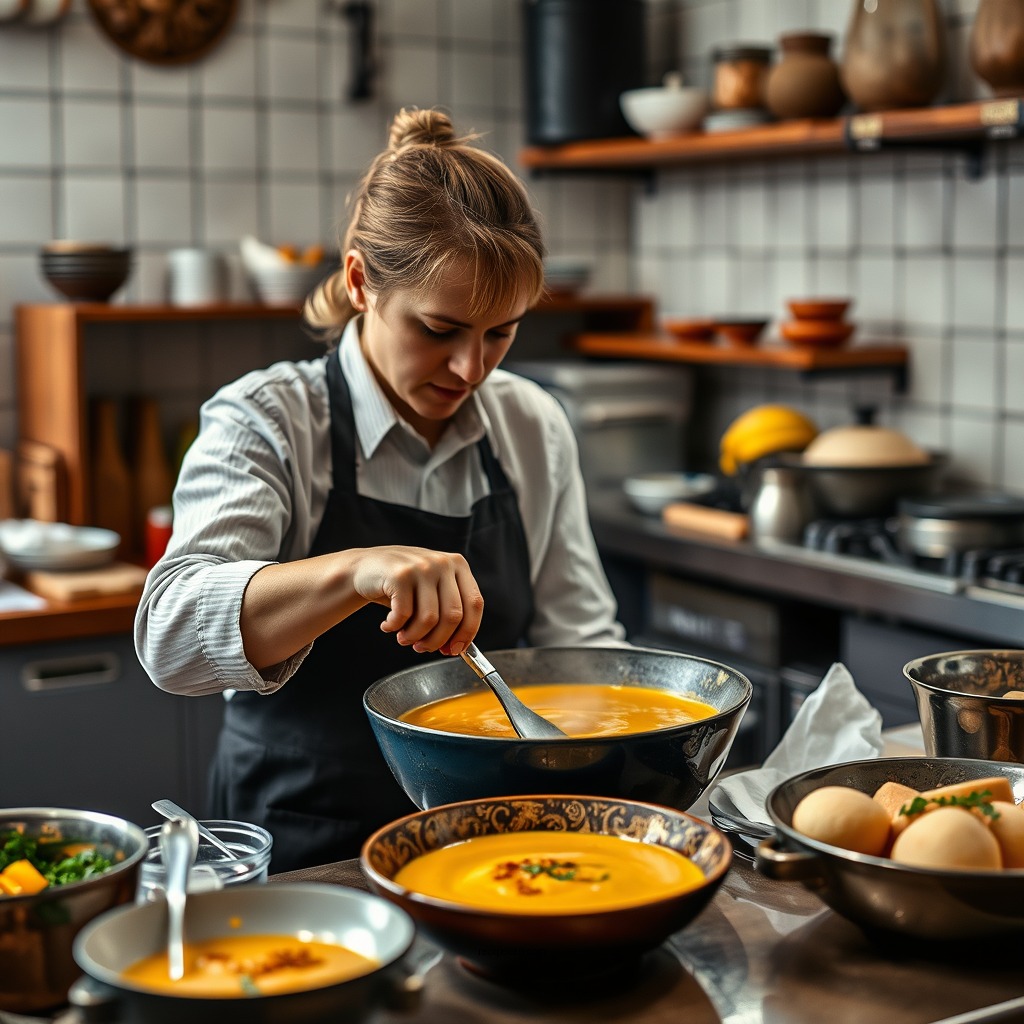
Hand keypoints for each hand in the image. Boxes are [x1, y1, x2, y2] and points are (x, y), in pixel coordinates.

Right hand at [349, 546, 482, 655]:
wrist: (366, 567)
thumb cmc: (403, 584)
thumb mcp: (432, 589)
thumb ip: (448, 611)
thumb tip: (457, 647)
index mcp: (458, 566)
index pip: (474, 604)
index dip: (467, 632)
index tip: (456, 650)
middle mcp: (443, 563)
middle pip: (453, 615)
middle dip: (438, 641)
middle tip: (423, 648)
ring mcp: (421, 567)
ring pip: (429, 619)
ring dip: (414, 637)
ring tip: (403, 638)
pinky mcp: (399, 575)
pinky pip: (404, 614)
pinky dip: (395, 627)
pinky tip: (388, 625)